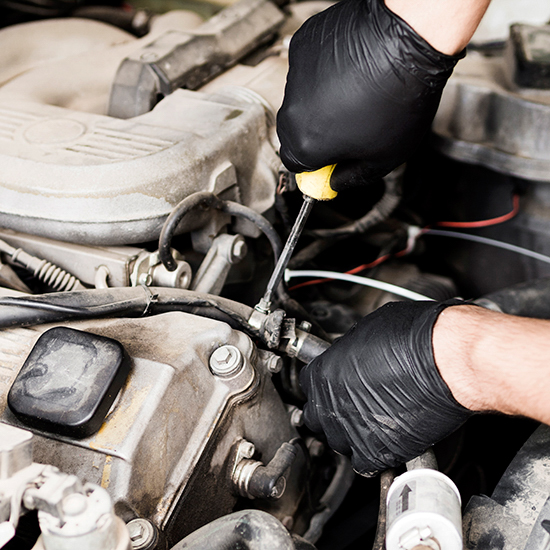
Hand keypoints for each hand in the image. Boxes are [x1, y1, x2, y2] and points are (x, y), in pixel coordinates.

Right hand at [277, 0, 463, 190]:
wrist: (408, 39)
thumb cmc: (400, 96)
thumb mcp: (384, 158)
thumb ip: (353, 178)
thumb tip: (337, 182)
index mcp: (306, 143)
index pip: (294, 165)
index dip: (314, 166)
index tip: (329, 162)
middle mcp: (292, 111)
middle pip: (293, 133)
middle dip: (316, 135)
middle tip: (347, 129)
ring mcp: (295, 76)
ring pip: (301, 100)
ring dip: (320, 103)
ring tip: (356, 94)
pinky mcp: (302, 48)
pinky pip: (308, 70)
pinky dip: (324, 74)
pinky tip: (350, 72)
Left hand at [299, 300, 472, 475]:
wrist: (445, 360)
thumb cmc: (414, 338)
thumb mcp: (369, 330)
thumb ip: (351, 351)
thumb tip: (353, 356)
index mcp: (325, 372)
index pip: (309, 385)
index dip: (324, 385)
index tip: (335, 385)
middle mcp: (332, 404)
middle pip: (316, 416)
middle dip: (330, 411)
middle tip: (350, 404)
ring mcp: (352, 430)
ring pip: (337, 441)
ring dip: (349, 433)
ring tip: (370, 422)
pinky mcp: (377, 452)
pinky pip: (362, 463)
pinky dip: (371, 456)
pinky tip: (382, 442)